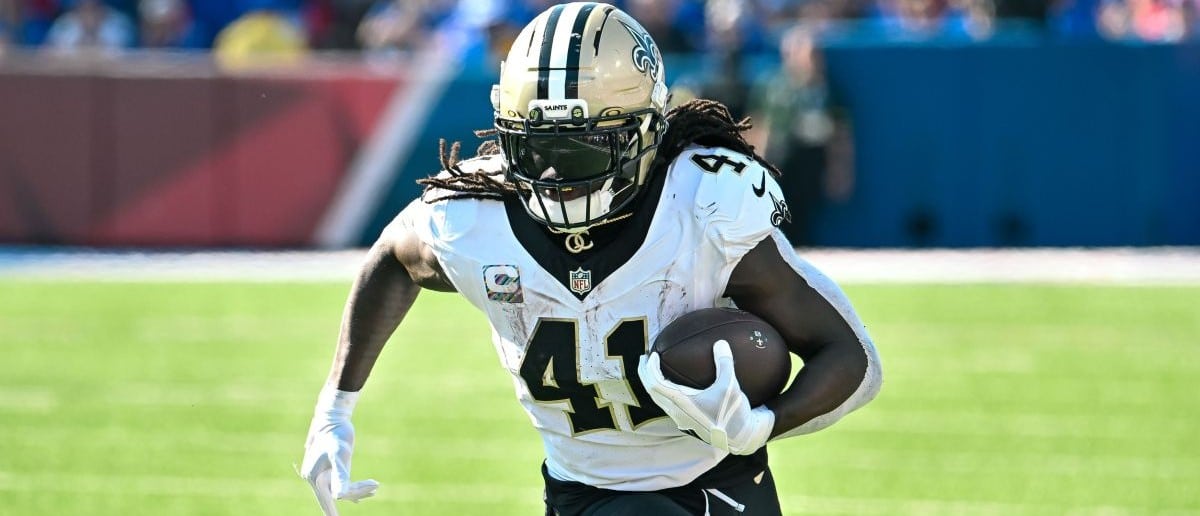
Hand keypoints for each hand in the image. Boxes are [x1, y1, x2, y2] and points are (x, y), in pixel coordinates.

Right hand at [300, 387, 378, 514]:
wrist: (332, 417)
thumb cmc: (335, 434)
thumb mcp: (339, 454)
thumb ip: (340, 475)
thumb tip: (340, 496)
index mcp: (315, 477)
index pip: (328, 499)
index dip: (332, 512)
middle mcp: (316, 478)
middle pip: (338, 493)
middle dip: (357, 492)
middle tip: (375, 486)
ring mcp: (322, 474)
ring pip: (342, 489)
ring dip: (358, 489)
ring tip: (375, 486)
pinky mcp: (330, 469)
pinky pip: (342, 483)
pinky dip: (354, 487)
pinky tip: (365, 493)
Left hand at [638, 340, 774, 454]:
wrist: (741, 439)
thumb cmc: (734, 413)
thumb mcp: (731, 387)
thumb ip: (724, 363)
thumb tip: (721, 342)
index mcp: (682, 403)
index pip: (655, 384)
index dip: (650, 368)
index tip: (653, 354)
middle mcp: (677, 412)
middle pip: (652, 391)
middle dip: (645, 374)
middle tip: (644, 358)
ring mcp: (681, 418)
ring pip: (658, 399)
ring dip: (653, 383)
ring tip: (653, 369)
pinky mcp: (687, 421)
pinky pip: (667, 404)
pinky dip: (663, 391)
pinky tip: (672, 384)